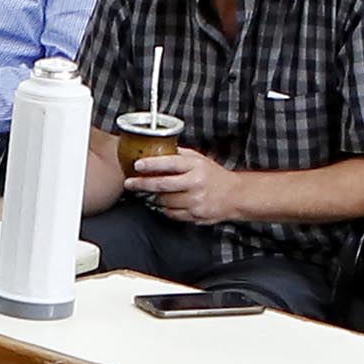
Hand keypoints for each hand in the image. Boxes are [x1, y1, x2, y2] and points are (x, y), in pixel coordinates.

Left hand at [125, 145, 242, 221]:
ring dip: (153, 197)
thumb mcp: (199, 160)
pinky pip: (171, 213)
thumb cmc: (214, 176)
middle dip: (142, 184)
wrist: (234, 196)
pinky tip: (165, 203)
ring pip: (164, 201)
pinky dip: (164, 208)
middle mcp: (195, 183)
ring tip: (149, 192)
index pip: (169, 163)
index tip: (137, 165)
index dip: (151, 164)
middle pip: (162, 185)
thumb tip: (156, 149)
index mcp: (196, 166)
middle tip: (129, 183)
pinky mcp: (194, 215)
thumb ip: (180, 155)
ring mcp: (195, 201)